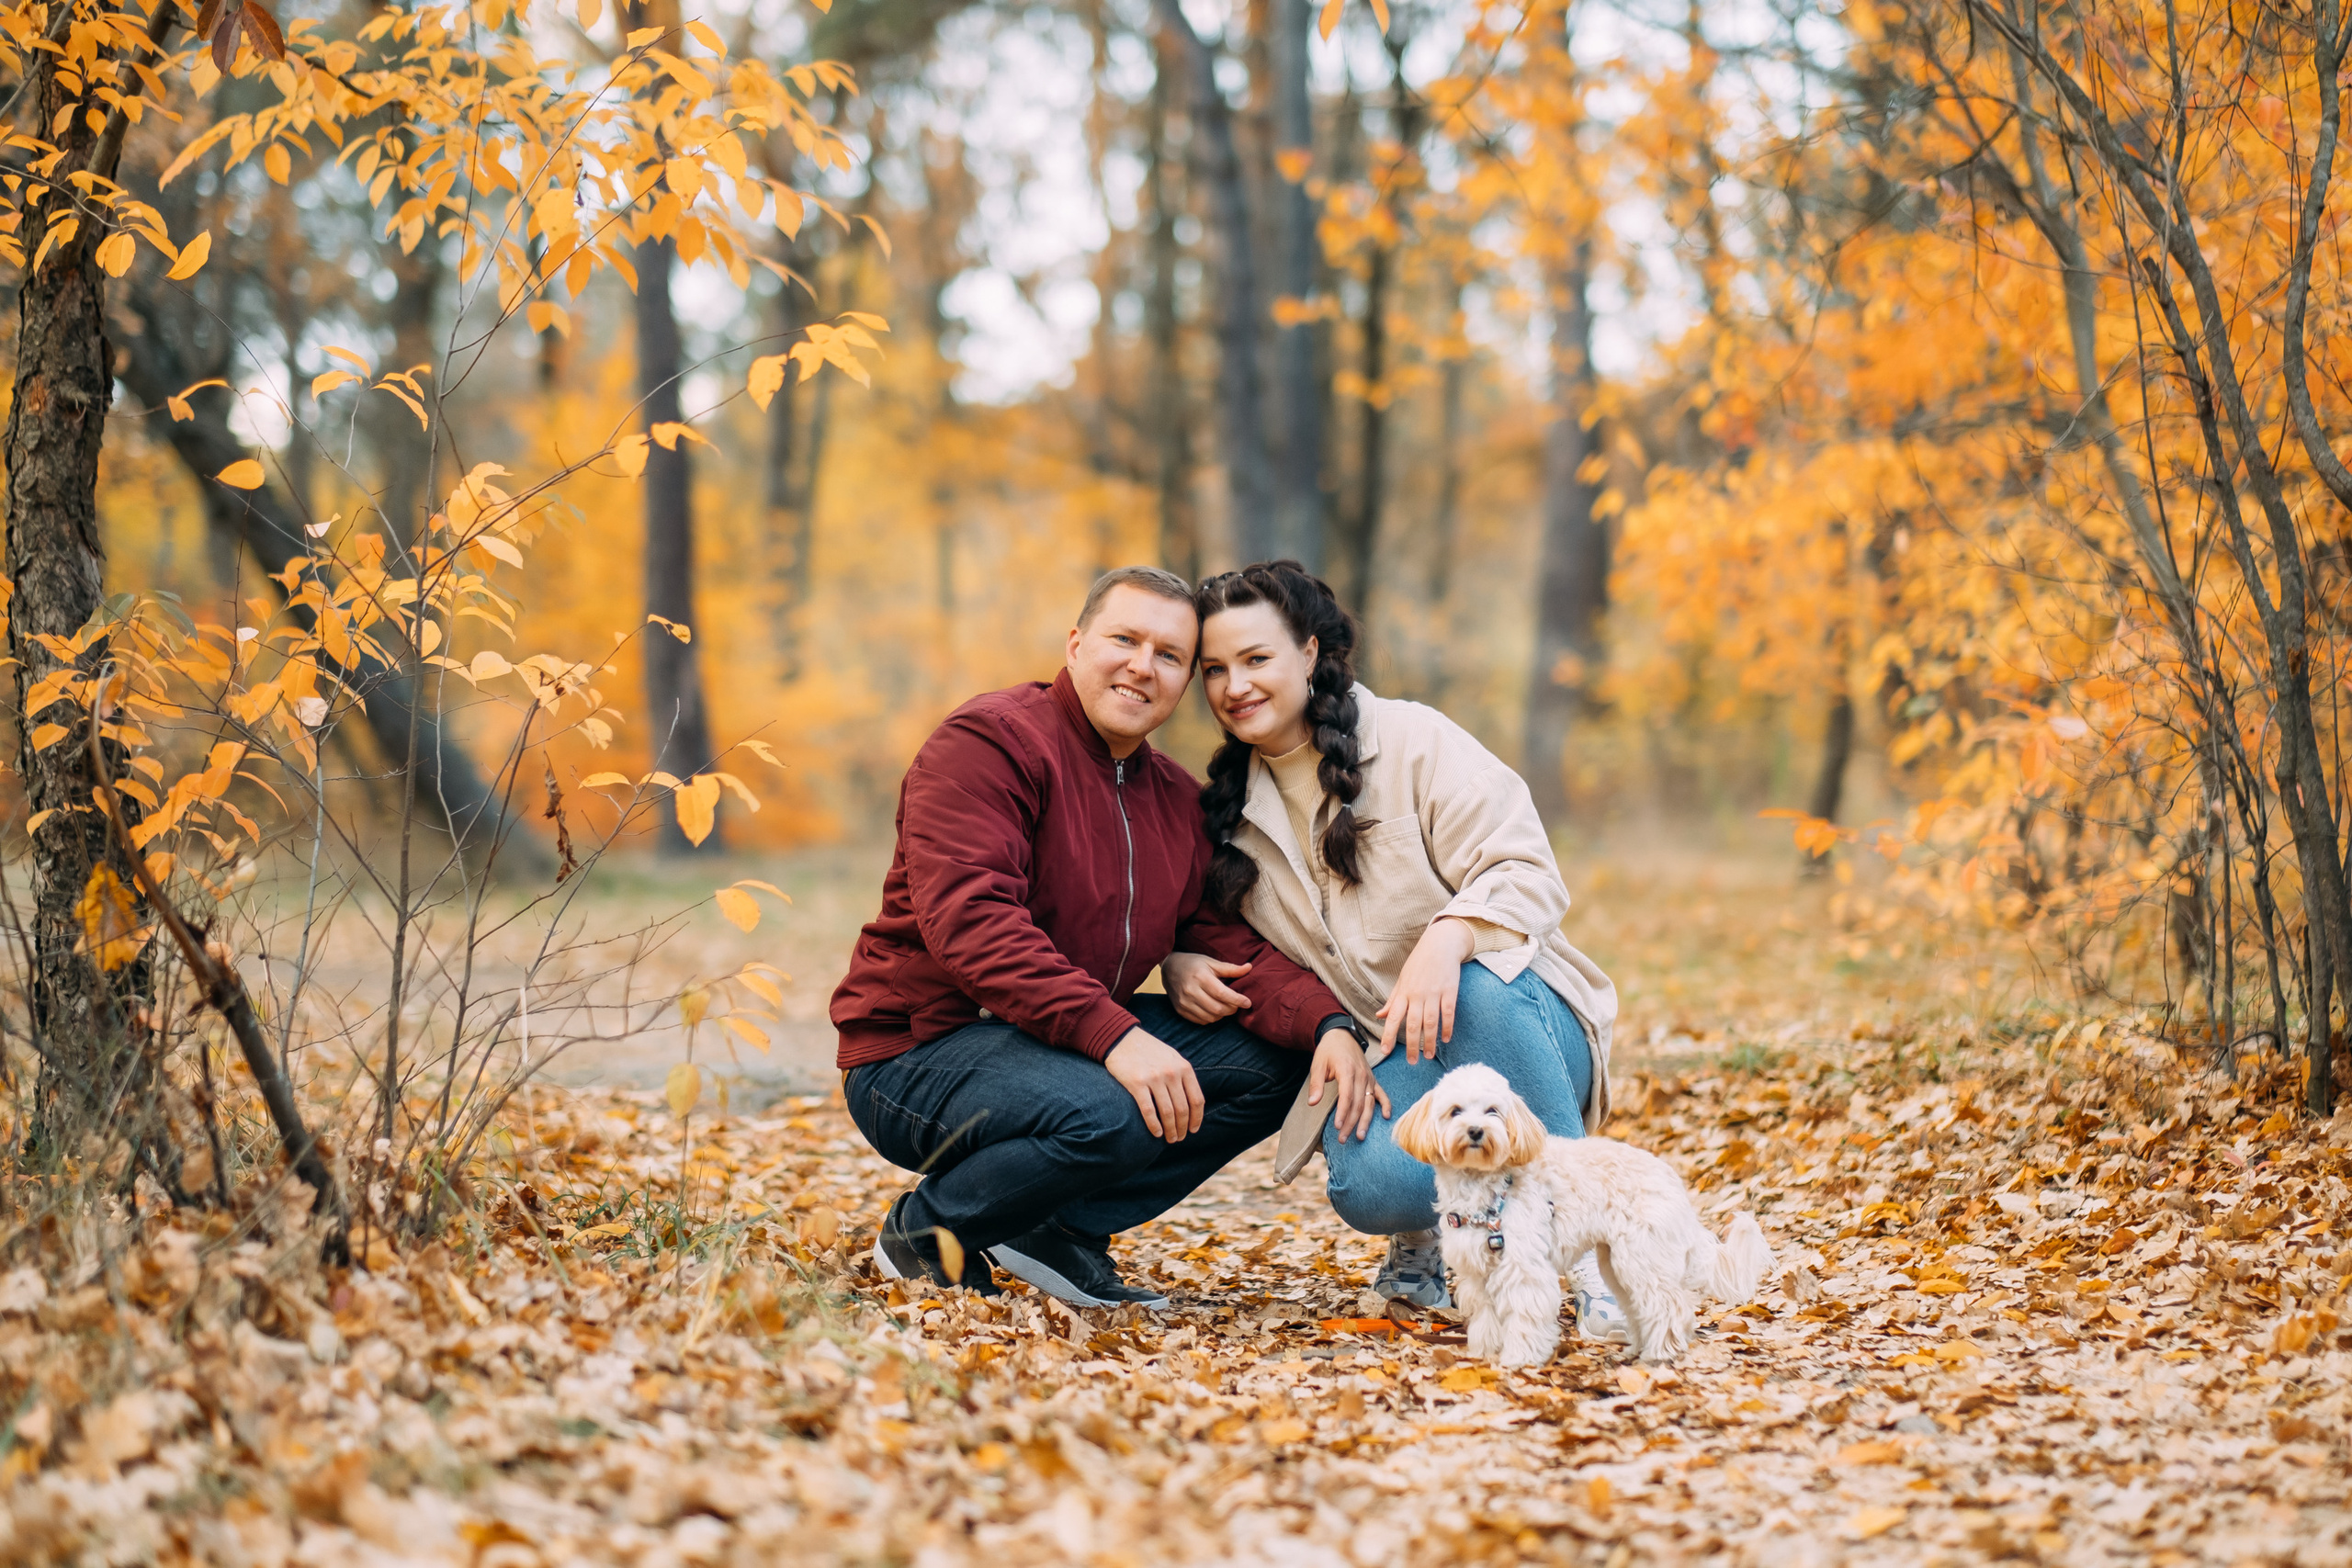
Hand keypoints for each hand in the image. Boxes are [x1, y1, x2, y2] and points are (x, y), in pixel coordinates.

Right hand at [1105, 1027, 1205, 1143]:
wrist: (1122, 1038)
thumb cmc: (1149, 1050)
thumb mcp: (1172, 1057)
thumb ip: (1183, 1075)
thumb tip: (1192, 1102)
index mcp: (1183, 1067)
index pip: (1197, 1099)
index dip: (1197, 1118)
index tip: (1193, 1129)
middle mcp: (1171, 1073)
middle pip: (1182, 1109)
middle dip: (1183, 1128)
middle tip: (1179, 1138)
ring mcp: (1154, 1078)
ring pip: (1167, 1113)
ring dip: (1171, 1130)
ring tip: (1170, 1139)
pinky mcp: (1136, 1083)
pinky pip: (1148, 1110)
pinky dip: (1154, 1125)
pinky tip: (1156, 1133)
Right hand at [1162, 951, 1251, 1024]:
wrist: (1169, 968)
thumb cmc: (1193, 963)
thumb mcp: (1211, 962)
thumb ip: (1230, 968)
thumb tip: (1249, 968)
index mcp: (1201, 977)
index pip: (1222, 994)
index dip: (1237, 1000)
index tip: (1248, 1002)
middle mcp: (1191, 991)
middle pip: (1218, 1009)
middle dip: (1232, 1009)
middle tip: (1236, 1004)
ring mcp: (1184, 1002)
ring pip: (1210, 1018)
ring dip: (1222, 1015)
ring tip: (1225, 1006)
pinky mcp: (1180, 1010)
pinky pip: (1201, 1021)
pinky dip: (1211, 1018)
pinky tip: (1213, 1009)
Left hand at [1307, 1027, 1389, 1141]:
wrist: (1342, 1035)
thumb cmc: (1328, 1051)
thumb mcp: (1318, 1064)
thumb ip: (1316, 1084)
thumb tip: (1312, 1103)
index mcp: (1347, 1070)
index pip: (1347, 1096)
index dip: (1343, 1113)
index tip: (1337, 1127)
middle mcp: (1362, 1075)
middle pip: (1358, 1103)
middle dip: (1351, 1123)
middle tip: (1343, 1139)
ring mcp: (1369, 1078)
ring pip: (1370, 1102)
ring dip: (1365, 1120)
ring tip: (1360, 1136)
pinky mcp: (1373, 1079)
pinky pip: (1381, 1094)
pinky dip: (1385, 1105)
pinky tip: (1386, 1117)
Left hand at [1375, 917, 1475, 1065]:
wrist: (1440, 944)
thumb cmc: (1419, 963)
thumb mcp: (1402, 980)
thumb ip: (1393, 1000)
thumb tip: (1379, 1015)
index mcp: (1403, 993)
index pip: (1393, 1017)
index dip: (1387, 1035)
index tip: (1385, 1051)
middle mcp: (1417, 995)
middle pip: (1412, 1025)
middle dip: (1410, 1045)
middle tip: (1411, 1062)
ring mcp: (1434, 993)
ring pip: (1430, 1022)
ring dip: (1429, 1042)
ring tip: (1429, 1056)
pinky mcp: (1449, 991)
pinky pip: (1448, 1014)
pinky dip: (1447, 1028)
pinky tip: (1445, 1039)